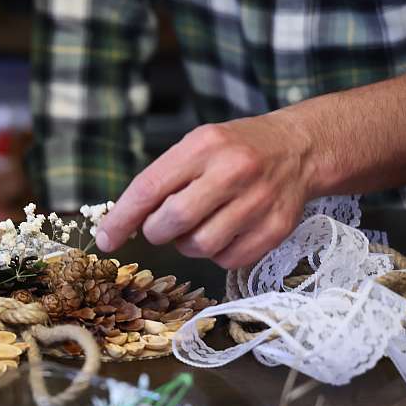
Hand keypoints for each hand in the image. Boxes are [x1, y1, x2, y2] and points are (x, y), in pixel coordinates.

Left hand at [96, 112, 316, 268]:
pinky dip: (217, 254)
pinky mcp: (275, 228)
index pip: (149, 188)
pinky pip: (228, 260)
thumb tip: (123, 223)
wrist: (299, 148)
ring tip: (198, 225)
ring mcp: (258, 201)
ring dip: (187, 244)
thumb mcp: (196, 146)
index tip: (106, 239)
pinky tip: (224, 232)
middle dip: (157, 232)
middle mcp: (233, 171)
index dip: (121, 219)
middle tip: (162, 226)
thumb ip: (162, 180)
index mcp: (204, 145)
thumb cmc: (235, 150)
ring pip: (199, 247)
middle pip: (173, 222)